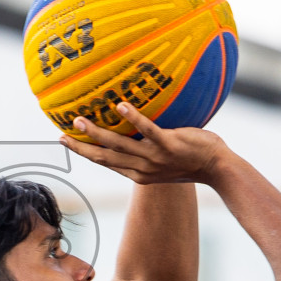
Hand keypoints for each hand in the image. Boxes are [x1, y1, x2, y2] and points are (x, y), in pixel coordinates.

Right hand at [60, 103, 230, 184]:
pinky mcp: (170, 144)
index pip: (106, 163)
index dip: (85, 153)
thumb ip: (148, 151)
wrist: (218, 167)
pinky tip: (120, 105)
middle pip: (105, 157)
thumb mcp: (165, 163)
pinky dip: (133, 118)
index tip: (67, 142)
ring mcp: (156, 158)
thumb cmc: (193, 161)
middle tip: (62, 134)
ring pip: (119, 145)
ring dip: (97, 132)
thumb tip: (134, 130)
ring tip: (80, 119)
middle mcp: (144, 169)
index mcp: (140, 175)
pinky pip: (147, 130)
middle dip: (82, 147)